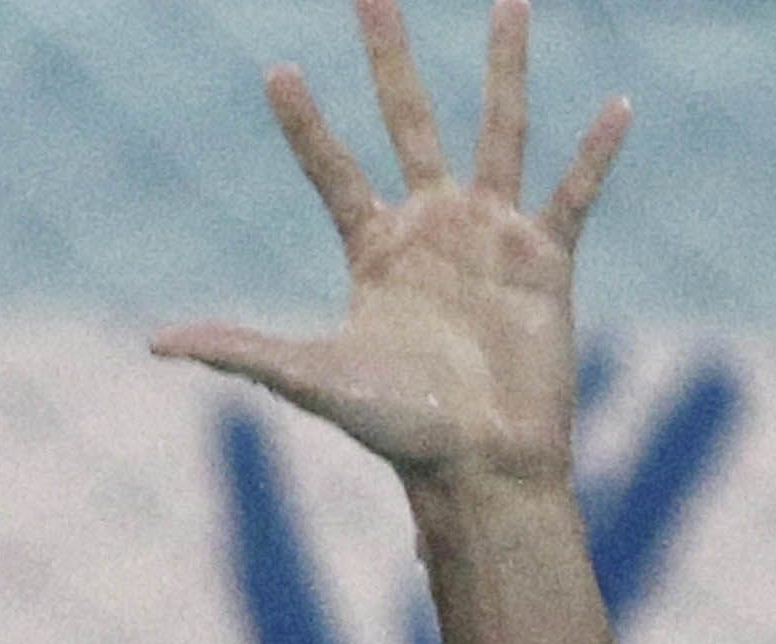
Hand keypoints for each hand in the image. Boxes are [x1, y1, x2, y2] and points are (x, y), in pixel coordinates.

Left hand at [151, 0, 625, 488]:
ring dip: (503, 68)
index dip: (304, 123)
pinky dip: (595, 152)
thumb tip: (157, 343)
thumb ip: (242, 350)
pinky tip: (618, 106)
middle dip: (389, 59)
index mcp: (375, 250)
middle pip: (407, 120)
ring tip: (507, 2)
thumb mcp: (312, 381)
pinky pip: (574, 192)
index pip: (331, 169)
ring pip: (499, 129)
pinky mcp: (547, 259)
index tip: (277, 70)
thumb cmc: (398, 432)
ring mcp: (491, 236)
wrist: (480, 466)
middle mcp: (432, 227)